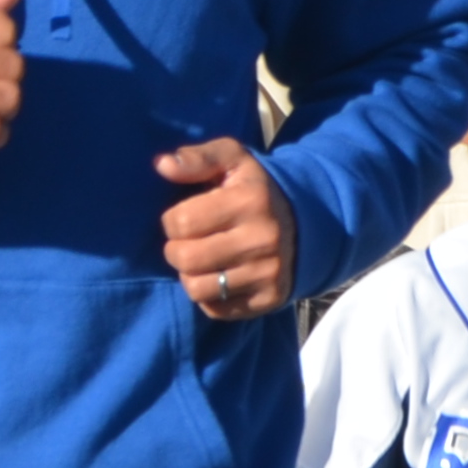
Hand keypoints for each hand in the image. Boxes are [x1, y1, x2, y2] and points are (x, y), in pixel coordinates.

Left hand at [155, 137, 298, 321]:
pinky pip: (216, 310)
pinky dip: (209, 296)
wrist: (304, 225)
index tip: (184, 217)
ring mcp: (268, 273)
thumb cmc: (253, 190)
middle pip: (186, 259)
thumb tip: (163, 165)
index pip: (181, 223)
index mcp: (250, 200)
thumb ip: (198, 158)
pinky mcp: (269, 299)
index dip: (172, 220)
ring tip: (201, 261)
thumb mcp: (232, 160)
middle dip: (176, 250)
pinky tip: (219, 277)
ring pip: (197, 289)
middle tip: (187, 242)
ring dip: (189, 276)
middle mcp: (263, 239)